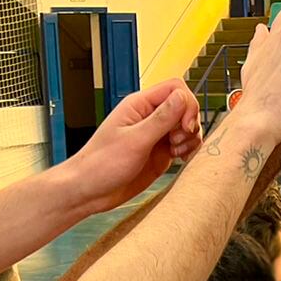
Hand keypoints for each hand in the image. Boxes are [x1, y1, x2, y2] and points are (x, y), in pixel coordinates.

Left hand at [66, 78, 201, 210]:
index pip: (176, 89)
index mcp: (139, 106)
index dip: (187, 105)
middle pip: (185, 107)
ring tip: (176, 152)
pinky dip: (188, 150)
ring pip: (187, 126)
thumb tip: (182, 97)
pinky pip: (183, 144)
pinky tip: (179, 159)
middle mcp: (150, 117)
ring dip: (190, 139)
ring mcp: (156, 135)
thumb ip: (161, 119)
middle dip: (189, 125)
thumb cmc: (101, 164)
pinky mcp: (160, 152)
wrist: (90, 190)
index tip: (185, 126)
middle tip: (176, 142)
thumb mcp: (134, 141)